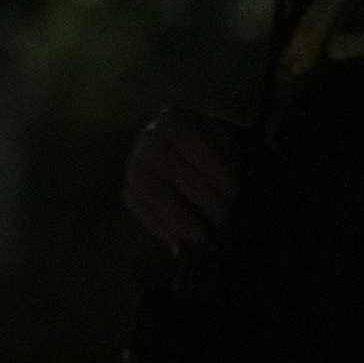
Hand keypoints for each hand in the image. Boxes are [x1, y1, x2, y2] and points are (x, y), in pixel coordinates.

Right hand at [124, 110, 248, 255]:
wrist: (186, 154)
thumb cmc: (214, 150)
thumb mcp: (226, 144)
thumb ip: (228, 161)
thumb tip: (228, 194)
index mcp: (174, 120)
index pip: (192, 144)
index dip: (214, 169)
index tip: (234, 192)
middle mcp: (148, 139)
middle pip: (172, 169)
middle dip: (200, 196)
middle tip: (223, 217)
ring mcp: (134, 165)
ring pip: (153, 192)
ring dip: (179, 217)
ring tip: (202, 236)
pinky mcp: (129, 191)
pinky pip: (141, 210)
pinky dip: (161, 228)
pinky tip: (180, 242)